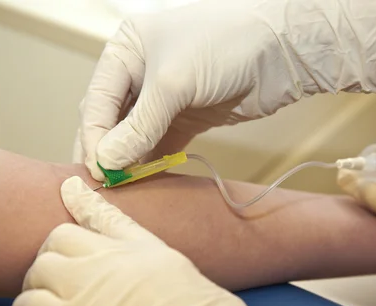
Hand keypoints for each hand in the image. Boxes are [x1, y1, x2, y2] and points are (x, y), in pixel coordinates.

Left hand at [12, 177, 325, 305]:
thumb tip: (149, 297)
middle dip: (54, 250)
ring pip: (41, 265)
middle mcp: (117, 261)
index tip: (70, 188)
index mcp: (152, 253)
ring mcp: (91, 287)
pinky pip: (28, 304)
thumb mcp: (199, 292)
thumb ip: (164, 282)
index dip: (85, 201)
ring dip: (36, 279)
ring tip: (38, 297)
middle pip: (64, 236)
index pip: (109, 217)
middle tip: (53, 271)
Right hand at [80, 0, 375, 179]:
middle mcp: (139, 74)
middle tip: (104, 185)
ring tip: (122, 189)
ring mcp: (163, 98)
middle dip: (107, 152)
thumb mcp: (173, 83)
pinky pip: (159, 145)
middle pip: (111, 120)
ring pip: (134, 136)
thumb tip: (108, 162)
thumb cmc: (224, 47)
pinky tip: (144, 182)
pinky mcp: (185, 117)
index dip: (94, 138)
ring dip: (129, 161)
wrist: (281, 51)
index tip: (97, 171)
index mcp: (125, 52)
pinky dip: (151, 163)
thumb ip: (139, 126)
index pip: (98, 102)